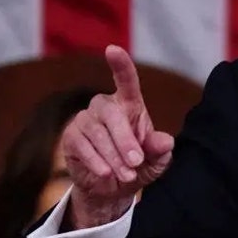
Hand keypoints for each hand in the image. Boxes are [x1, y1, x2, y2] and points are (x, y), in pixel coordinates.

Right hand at [59, 45, 173, 228]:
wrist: (112, 188)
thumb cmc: (137, 166)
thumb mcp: (155, 161)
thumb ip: (160, 150)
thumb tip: (166, 141)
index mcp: (129, 104)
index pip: (125, 80)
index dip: (120, 64)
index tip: (112, 49)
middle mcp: (104, 106)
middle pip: (113, 115)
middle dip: (126, 141)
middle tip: (136, 163)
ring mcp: (85, 120)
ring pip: (98, 134)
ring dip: (114, 157)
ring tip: (126, 175)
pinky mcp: (71, 137)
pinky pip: (82, 146)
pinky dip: (97, 161)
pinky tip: (106, 173)